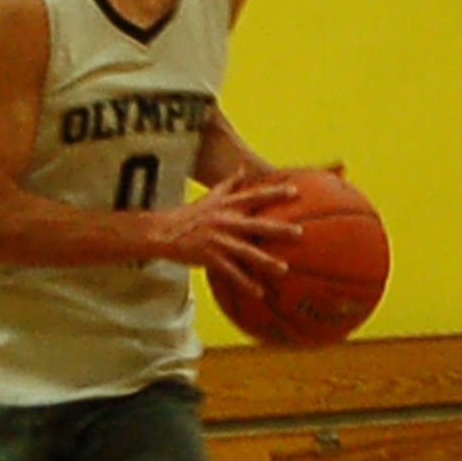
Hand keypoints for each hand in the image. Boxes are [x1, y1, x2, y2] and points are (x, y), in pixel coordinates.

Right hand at [154, 168, 302, 298]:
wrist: (162, 231)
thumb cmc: (190, 214)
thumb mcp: (210, 196)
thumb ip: (229, 183)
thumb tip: (243, 167)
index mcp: (227, 205)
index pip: (254, 196)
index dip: (275, 193)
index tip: (296, 191)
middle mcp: (224, 221)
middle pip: (255, 225)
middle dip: (278, 229)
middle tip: (299, 233)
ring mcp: (217, 240)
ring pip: (245, 252)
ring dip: (265, 261)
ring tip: (283, 270)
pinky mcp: (209, 257)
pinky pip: (231, 272)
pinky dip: (245, 282)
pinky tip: (260, 293)